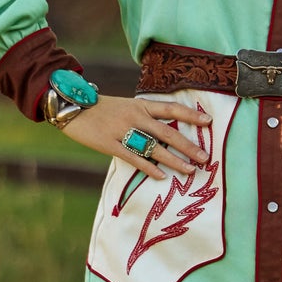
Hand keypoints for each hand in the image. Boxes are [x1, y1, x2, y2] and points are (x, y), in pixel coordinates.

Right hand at [58, 94, 211, 179]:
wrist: (72, 106)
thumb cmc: (102, 108)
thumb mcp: (126, 106)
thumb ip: (145, 115)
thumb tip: (166, 130)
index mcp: (141, 105)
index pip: (171, 109)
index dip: (191, 115)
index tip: (209, 122)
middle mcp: (135, 117)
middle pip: (168, 132)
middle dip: (189, 146)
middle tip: (205, 158)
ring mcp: (123, 131)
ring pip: (154, 148)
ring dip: (174, 160)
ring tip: (190, 170)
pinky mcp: (110, 144)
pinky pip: (133, 158)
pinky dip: (149, 168)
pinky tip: (162, 176)